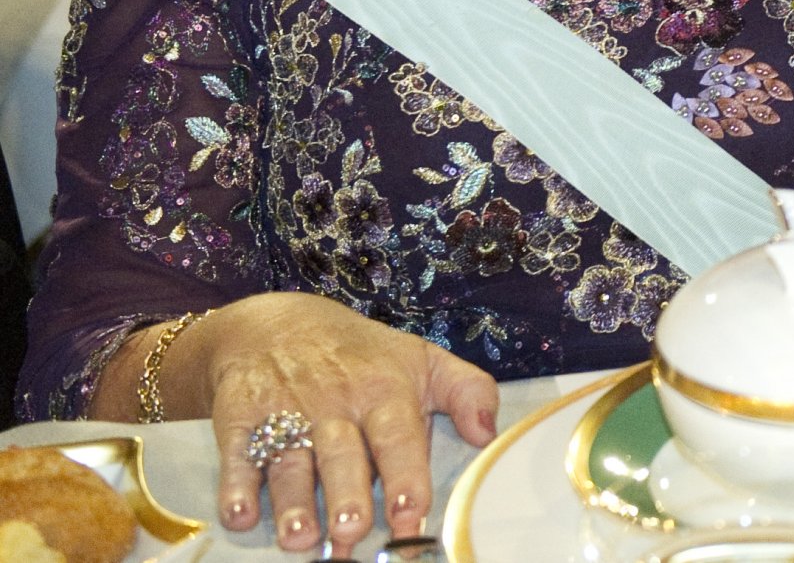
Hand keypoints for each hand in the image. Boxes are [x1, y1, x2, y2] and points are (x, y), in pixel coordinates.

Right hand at [201, 294, 496, 554]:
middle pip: (341, 452)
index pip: (397, 435)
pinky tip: (240, 511)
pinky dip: (235, 482)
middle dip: (346, 492)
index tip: (411, 514)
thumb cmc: (362, 356)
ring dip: (293, 501)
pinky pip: (237, 451)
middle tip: (351, 530)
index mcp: (384, 390)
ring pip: (291, 459)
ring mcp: (285, 409)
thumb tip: (489, 434)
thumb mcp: (422, 359)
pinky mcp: (240, 414)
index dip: (405, 475)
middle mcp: (335, 401)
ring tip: (300, 538)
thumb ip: (468, 390)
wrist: (277, 322)